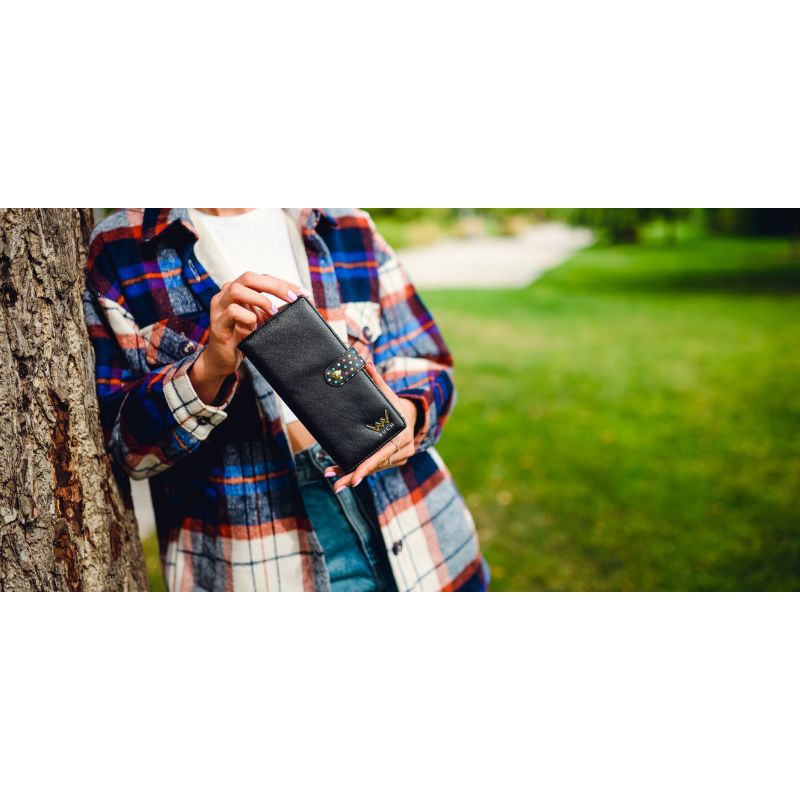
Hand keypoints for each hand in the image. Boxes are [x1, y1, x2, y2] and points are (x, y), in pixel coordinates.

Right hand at [191, 271, 310, 403]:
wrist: (224, 360)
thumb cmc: (244, 337)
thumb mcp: (263, 320)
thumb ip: (276, 310)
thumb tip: (304, 303)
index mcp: (239, 289)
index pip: (262, 278)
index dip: (283, 284)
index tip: (303, 294)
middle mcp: (226, 294)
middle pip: (249, 277)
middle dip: (275, 286)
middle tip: (292, 299)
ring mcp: (219, 308)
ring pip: (236, 290)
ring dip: (260, 300)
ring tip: (273, 312)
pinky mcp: (217, 324)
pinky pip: (232, 312)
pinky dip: (248, 317)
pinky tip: (255, 327)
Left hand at [329, 362, 418, 492]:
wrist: (413, 415)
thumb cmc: (395, 403)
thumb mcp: (387, 393)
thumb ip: (376, 380)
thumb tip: (363, 363)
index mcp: (402, 434)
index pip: (383, 453)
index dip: (367, 465)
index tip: (354, 477)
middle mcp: (404, 449)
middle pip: (376, 465)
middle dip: (355, 475)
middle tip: (336, 486)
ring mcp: (401, 457)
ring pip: (375, 469)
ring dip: (353, 474)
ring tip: (334, 481)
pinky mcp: (395, 461)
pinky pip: (376, 467)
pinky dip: (359, 471)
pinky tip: (343, 476)